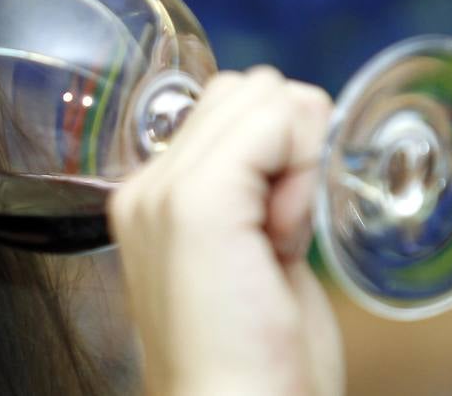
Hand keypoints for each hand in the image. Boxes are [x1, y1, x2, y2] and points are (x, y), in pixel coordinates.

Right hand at [109, 67, 342, 395]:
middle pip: (245, 88)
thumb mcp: (254, 257)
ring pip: (263, 95)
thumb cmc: (257, 362)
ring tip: (280, 234)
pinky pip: (275, 123)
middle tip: (282, 228)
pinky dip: (303, 168)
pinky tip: (286, 232)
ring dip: (298, 153)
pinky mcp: (195, 203)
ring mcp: (164, 190)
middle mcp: (147, 185)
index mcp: (153, 196)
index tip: (275, 230)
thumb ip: (259, 194)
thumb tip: (296, 136)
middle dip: (290, 141)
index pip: (226, 105)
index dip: (277, 150)